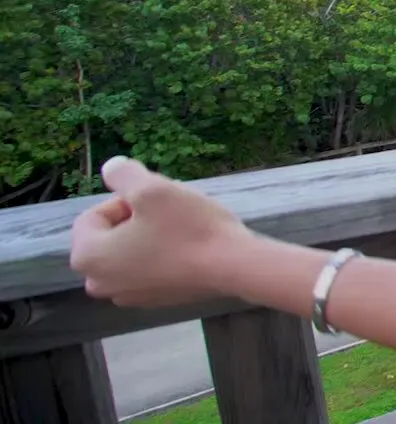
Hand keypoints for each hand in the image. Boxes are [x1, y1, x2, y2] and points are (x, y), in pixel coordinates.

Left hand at [69, 156, 250, 307]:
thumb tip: (110, 167)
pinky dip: (160, 257)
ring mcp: (126, 296)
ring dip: (146, 238)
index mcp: (87, 256)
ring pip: (128, 254)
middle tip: (167, 214)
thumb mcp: (153, 189)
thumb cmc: (188, 228)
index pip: (93, 215)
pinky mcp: (152, 302)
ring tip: (179, 231)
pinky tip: (187, 249)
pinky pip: (146, 271)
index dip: (124, 200)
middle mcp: (99, 282)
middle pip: (109, 237)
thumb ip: (122, 174)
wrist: (233, 267)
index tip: (156, 203)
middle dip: (134, 221)